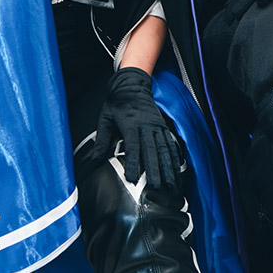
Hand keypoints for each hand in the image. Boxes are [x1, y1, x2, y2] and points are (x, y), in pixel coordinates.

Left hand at [94, 67, 183, 188]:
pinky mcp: (162, 125)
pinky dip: (175, 155)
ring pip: (164, 148)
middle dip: (155, 170)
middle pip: (152, 151)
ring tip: (172, 182)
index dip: (133, 163)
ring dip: (169, 166)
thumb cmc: (116, 103)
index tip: (133, 179)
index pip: (133, 147)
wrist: (131, 85)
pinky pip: (170, 142)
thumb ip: (102, 140)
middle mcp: (146, 125)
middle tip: (157, 187)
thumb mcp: (105, 120)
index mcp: (131, 125)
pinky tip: (178, 167)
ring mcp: (157, 125)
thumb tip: (94, 161)